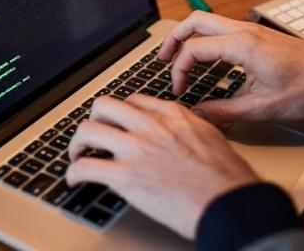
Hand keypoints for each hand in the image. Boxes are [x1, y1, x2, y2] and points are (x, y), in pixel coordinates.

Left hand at [66, 95, 258, 238]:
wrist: (230, 202)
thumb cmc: (228, 178)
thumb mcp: (210, 138)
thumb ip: (188, 131)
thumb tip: (179, 139)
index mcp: (173, 115)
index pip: (134, 100)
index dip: (120, 114)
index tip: (117, 126)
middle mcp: (152, 125)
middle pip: (104, 106)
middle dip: (93, 121)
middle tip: (91, 138)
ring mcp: (137, 149)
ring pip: (87, 130)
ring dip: (76, 145)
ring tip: (77, 157)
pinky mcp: (126, 176)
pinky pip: (85, 168)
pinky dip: (73, 175)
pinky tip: (75, 181)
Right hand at [157, 11, 303, 124]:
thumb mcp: (263, 108)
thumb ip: (225, 111)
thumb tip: (197, 114)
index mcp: (243, 45)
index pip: (194, 49)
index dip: (178, 70)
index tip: (179, 91)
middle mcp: (244, 30)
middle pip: (195, 21)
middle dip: (173, 39)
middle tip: (161, 61)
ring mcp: (251, 29)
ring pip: (208, 21)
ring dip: (189, 37)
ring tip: (177, 59)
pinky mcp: (257, 35)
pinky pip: (221, 29)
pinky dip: (205, 39)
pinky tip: (204, 59)